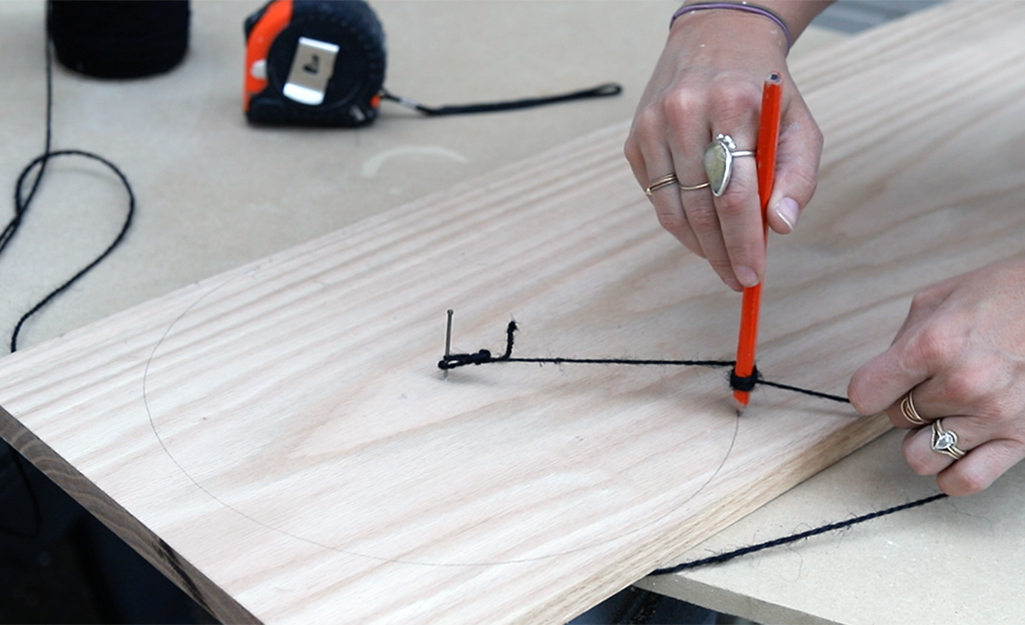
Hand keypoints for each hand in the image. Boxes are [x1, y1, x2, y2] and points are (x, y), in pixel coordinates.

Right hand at [624, 6, 823, 290]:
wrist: (716, 39)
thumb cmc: (763, 91)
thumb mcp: (798, 124)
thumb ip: (798, 176)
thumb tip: (780, 226)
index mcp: (732, 105)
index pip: (735, 193)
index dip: (743, 243)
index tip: (752, 275)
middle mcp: (684, 113)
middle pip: (701, 208)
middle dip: (721, 254)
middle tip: (737, 279)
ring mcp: (652, 126)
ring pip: (672, 209)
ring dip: (698, 245)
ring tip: (721, 260)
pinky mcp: (634, 140)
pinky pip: (655, 198)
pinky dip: (679, 222)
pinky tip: (701, 228)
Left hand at [848, 259, 1024, 494]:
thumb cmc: (1005, 297)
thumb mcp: (940, 299)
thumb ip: (903, 341)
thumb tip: (882, 377)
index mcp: (934, 346)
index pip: (866, 394)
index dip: (870, 389)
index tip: (882, 384)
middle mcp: (961, 385)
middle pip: (896, 419)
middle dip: (908, 401)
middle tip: (936, 381)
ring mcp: (992, 416)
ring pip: (920, 455)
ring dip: (926, 437)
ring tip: (948, 413)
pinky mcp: (1021, 440)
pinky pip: (964, 480)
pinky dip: (952, 471)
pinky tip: (959, 446)